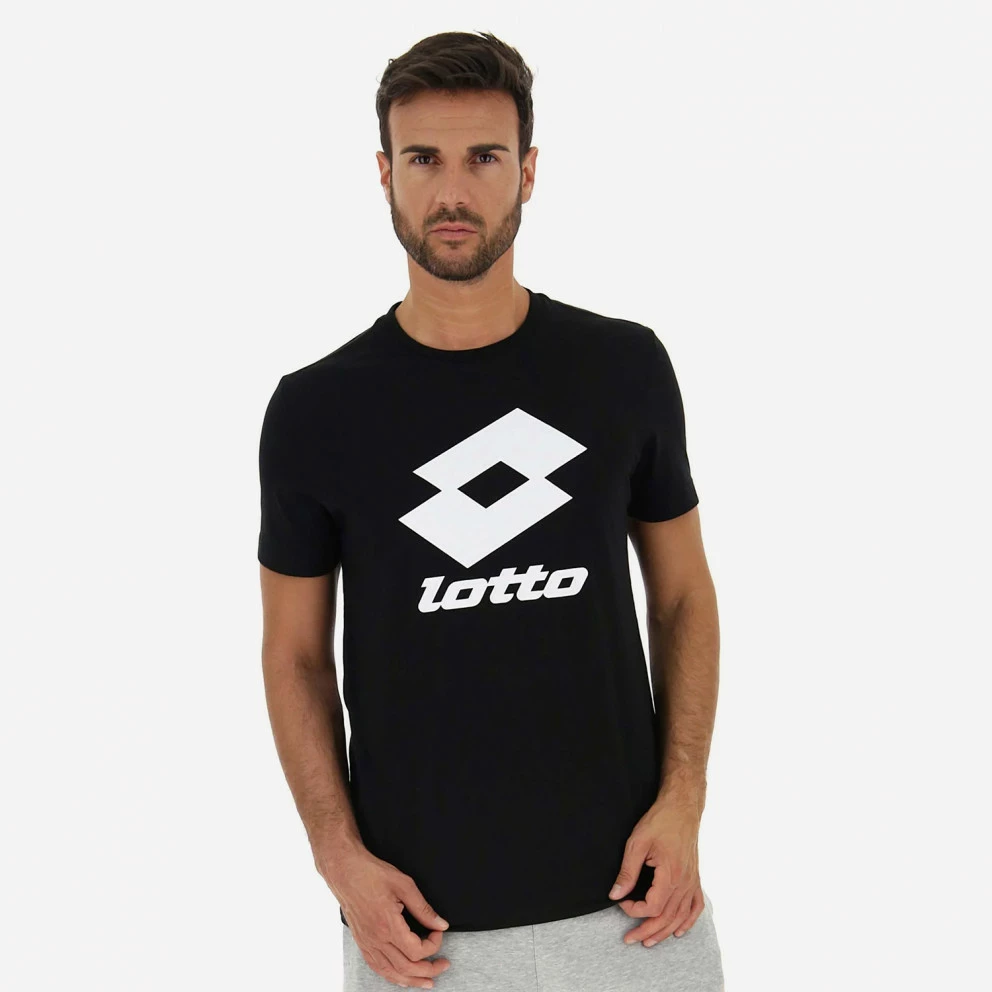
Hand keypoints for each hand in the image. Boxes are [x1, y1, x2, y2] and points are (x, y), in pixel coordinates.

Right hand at [319, 846, 451, 988]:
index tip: (438, 932)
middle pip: (406, 967)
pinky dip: (392, 976)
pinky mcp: (362, 942)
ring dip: (412, 980)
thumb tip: (440, 923)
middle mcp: (376, 939)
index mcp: (388, 924)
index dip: (433, 945)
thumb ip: (423, 908)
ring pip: (391, 973)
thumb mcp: (404, 885)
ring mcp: (367, 943)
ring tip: (427, 981)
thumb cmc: (371, 873)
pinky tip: (401, 976)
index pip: (416, 951)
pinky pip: (377, 967)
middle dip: (429, 970)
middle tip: (442, 964)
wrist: (345, 871)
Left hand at [608, 793, 705, 946]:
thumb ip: (627, 872)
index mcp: (670, 875)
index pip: (652, 907)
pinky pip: (695, 906)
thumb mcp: (637, 843)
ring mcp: (692, 881)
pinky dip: (688, 921)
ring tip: (648, 940)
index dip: (634, 910)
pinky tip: (679, 930)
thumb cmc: (660, 821)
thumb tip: (615, 895)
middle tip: (629, 939)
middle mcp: (684, 882)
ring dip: (664, 931)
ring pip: (680, 916)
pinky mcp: (695, 878)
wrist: (681, 808)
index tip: (621, 902)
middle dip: (646, 931)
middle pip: (666, 918)